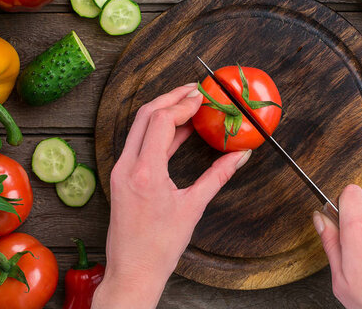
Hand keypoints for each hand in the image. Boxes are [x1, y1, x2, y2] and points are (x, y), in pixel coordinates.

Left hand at [93, 83, 251, 308]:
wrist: (133, 271)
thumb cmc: (160, 246)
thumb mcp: (193, 207)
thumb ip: (218, 176)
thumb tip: (240, 156)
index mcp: (144, 172)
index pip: (159, 121)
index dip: (182, 104)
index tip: (201, 98)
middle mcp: (127, 166)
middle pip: (144, 116)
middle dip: (170, 98)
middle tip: (194, 91)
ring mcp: (121, 171)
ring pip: (139, 127)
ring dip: (162, 112)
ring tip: (188, 105)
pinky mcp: (122, 177)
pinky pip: (139, 144)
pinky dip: (157, 132)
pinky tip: (177, 131)